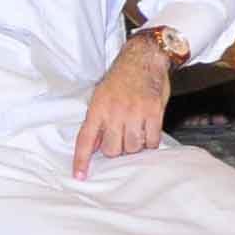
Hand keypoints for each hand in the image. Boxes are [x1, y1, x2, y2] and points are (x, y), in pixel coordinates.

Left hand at [72, 32, 170, 175]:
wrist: (144, 59)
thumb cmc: (122, 78)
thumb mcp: (101, 96)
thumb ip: (98, 121)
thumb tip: (96, 146)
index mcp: (98, 108)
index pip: (85, 139)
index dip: (81, 160)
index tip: (79, 176)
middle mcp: (115, 112)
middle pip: (113, 149)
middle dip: (118, 149)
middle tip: (122, 139)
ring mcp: (135, 112)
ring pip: (134, 147)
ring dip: (135, 145)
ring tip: (136, 133)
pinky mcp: (154, 112)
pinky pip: (152, 139)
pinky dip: (151, 141)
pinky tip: (149, 132)